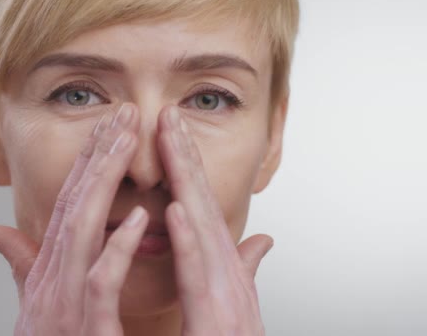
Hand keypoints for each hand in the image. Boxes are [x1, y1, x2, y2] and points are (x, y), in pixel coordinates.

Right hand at [0, 104, 146, 334]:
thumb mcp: (31, 307)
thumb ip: (19, 266)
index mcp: (49, 271)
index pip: (68, 206)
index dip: (87, 164)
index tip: (109, 128)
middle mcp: (51, 279)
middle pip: (74, 205)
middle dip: (99, 157)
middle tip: (125, 114)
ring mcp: (64, 302)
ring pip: (81, 231)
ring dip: (104, 184)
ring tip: (127, 142)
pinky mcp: (82, 328)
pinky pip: (99, 284)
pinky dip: (115, 250)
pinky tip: (138, 219)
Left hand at [158, 106, 272, 335]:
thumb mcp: (235, 305)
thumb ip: (246, 269)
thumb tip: (261, 240)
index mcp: (222, 271)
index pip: (199, 209)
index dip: (186, 168)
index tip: (169, 131)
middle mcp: (227, 276)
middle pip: (200, 206)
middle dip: (184, 158)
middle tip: (167, 114)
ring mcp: (226, 296)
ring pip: (201, 229)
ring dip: (186, 181)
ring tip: (170, 139)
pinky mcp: (217, 320)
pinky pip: (198, 276)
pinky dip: (189, 241)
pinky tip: (176, 208)